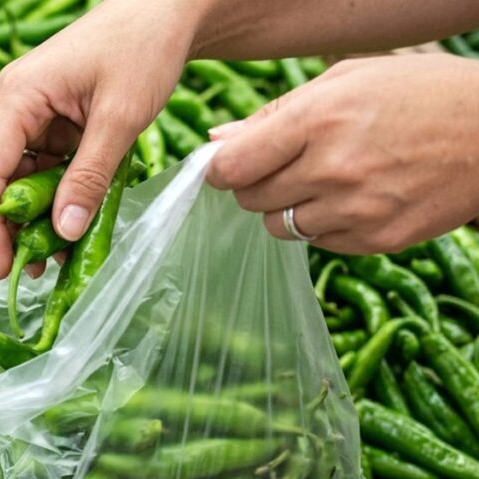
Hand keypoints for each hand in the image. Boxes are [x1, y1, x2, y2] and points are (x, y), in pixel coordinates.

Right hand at [0, 0, 198, 277]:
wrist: (166, 13)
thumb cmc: (142, 49)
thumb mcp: (120, 118)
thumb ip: (89, 176)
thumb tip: (65, 232)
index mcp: (18, 96)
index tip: (4, 266)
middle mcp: (15, 106)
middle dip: (13, 227)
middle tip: (34, 269)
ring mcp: (33, 115)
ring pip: (21, 179)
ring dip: (37, 217)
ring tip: (57, 256)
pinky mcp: (53, 123)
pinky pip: (45, 169)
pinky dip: (57, 198)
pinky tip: (72, 225)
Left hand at [206, 54, 478, 253]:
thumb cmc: (417, 94)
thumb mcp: (346, 80)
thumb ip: (274, 114)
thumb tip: (217, 142)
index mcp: (319, 120)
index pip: (232, 167)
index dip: (221, 169)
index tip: (227, 166)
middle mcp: (333, 169)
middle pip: (250, 200)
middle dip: (256, 185)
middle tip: (286, 167)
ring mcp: (356, 209)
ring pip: (279, 227)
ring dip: (289, 208)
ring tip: (326, 180)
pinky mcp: (376, 239)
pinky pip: (318, 243)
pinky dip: (324, 224)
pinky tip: (354, 197)